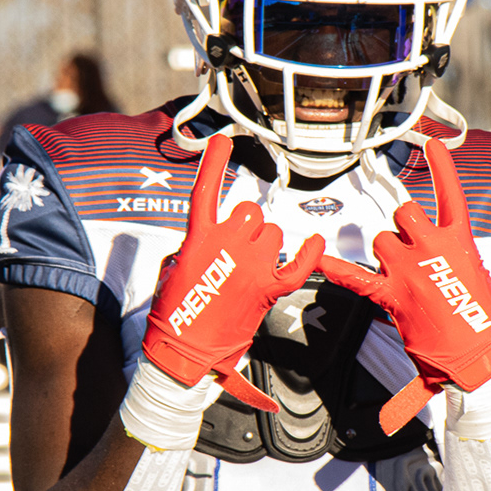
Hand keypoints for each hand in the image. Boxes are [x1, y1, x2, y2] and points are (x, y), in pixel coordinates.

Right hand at [142, 133, 322, 410]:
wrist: (184, 350)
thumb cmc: (175, 313)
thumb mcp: (174, 267)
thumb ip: (199, 245)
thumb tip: (215, 238)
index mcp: (198, 239)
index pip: (206, 191)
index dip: (213, 164)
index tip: (221, 141)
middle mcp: (227, 246)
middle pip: (251, 213)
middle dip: (248, 226)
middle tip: (238, 249)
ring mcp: (249, 267)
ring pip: (273, 234)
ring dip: (267, 245)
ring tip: (252, 267)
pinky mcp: (267, 289)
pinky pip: (297, 265)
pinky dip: (309, 254)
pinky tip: (315, 244)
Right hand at [321, 138, 490, 433]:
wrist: (480, 358)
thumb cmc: (450, 362)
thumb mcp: (421, 372)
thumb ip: (402, 398)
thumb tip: (385, 425)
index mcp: (388, 295)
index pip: (349, 277)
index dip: (331, 266)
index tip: (315, 257)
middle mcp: (402, 268)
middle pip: (382, 239)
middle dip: (393, 247)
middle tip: (414, 264)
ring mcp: (429, 250)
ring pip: (403, 216)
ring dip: (411, 224)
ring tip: (427, 241)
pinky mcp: (456, 239)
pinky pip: (446, 196)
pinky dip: (442, 168)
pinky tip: (434, 146)